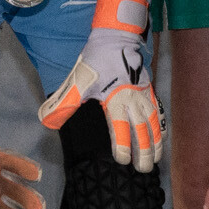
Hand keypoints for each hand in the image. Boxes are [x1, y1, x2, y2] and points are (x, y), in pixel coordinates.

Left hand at [39, 0, 163, 170]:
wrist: (116, 39)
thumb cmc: (97, 61)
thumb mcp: (77, 81)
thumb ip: (64, 103)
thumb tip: (47, 122)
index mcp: (116, 99)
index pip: (122, 127)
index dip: (123, 145)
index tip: (123, 160)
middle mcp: (133, 100)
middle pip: (142, 130)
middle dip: (145, 151)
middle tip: (143, 169)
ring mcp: (143, 96)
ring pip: (153, 123)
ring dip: (156, 142)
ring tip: (156, 159)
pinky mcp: (148, 91)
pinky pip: (158, 112)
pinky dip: (160, 127)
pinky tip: (161, 137)